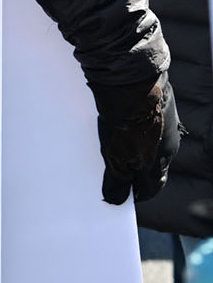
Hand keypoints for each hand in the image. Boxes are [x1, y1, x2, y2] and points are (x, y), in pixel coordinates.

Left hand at [95, 76, 179, 204]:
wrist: (131, 83)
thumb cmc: (126, 121)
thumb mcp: (116, 159)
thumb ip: (118, 181)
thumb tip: (116, 199)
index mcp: (159, 163)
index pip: (152, 188)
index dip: (137, 193)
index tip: (123, 194)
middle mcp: (169, 145)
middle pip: (151, 166)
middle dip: (134, 171)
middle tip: (115, 171)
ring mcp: (167, 125)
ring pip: (150, 145)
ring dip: (134, 150)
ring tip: (113, 147)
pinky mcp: (161, 108)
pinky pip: (148, 126)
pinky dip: (135, 131)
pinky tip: (120, 125)